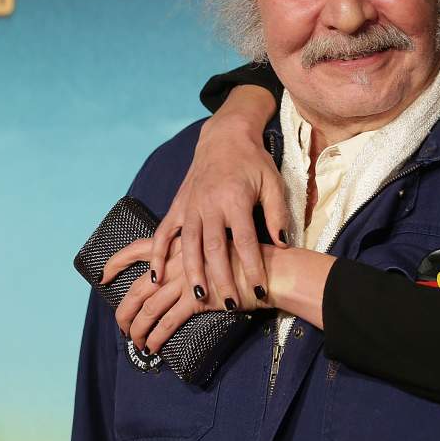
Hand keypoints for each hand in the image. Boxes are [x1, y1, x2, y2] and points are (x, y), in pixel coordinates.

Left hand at [101, 237, 271, 353]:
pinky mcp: (197, 300)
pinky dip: (155, 337)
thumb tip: (186, 276)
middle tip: (120, 324)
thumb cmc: (250, 261)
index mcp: (181, 246)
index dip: (117, 262)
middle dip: (124, 309)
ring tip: (135, 342)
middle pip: (138, 288)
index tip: (103, 275)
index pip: (139, 250)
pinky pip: (167, 322)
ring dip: (137, 329)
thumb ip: (199, 259)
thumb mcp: (219, 251)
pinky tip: (152, 347)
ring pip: (148, 308)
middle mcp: (178, 261)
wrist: (269, 271)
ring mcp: (186, 281)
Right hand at [149, 85, 287, 312]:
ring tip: (199, 298)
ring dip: (192, 273)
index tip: (261, 290)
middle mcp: (210, 204)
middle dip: (222, 278)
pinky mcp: (178, 206)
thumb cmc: (254, 162)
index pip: (245, 241)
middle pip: (214, 248)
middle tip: (230, 303)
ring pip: (189, 245)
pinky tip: (156, 278)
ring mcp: (190, 206)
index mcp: (235, 199)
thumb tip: (283, 244)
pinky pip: (164, 233)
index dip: (253, 268)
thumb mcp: (273, 183)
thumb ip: (278, 213)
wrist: (224, 137)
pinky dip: (158, 255)